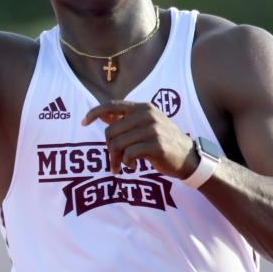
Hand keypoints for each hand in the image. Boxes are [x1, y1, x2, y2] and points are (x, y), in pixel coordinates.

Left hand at [82, 100, 198, 178]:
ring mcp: (153, 129)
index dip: (94, 112)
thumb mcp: (146, 126)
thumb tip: (102, 115)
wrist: (189, 158)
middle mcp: (147, 115)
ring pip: (117, 144)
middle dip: (108, 148)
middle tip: (114, 160)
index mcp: (143, 107)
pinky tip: (133, 166)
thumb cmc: (164, 142)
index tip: (83, 122)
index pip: (112, 105)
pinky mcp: (156, 145)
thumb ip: (125, 120)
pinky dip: (126, 163)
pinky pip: (129, 154)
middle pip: (111, 131)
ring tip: (122, 165)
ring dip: (115, 159)